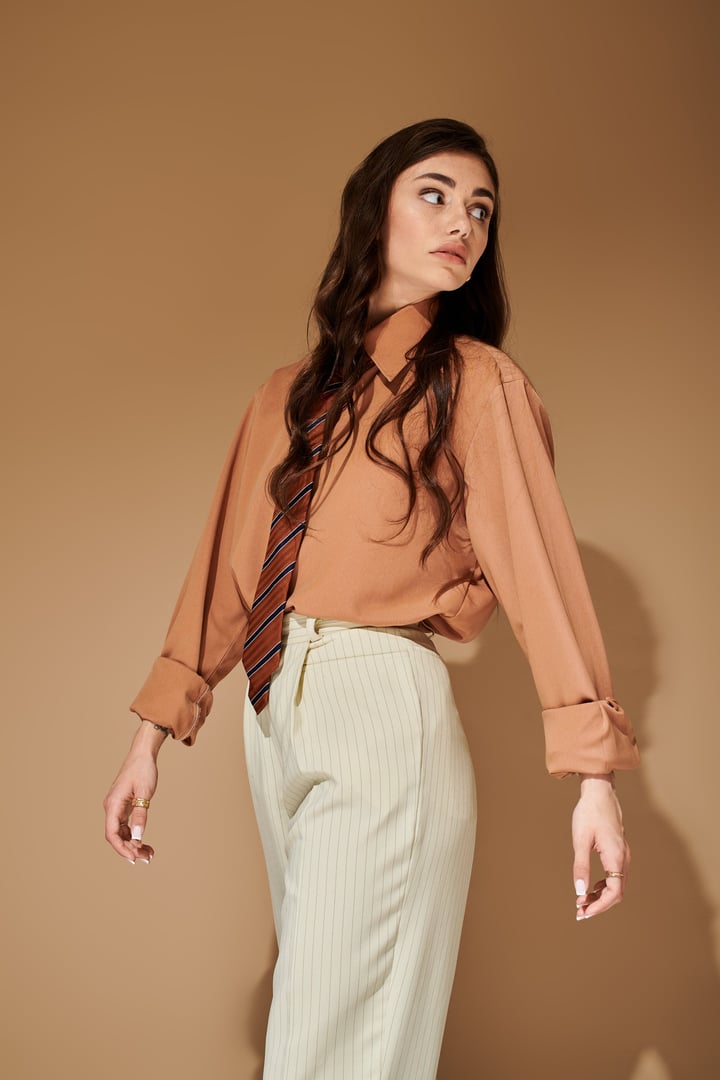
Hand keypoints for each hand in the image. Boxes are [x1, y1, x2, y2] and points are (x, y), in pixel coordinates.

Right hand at [103, 721, 165, 863]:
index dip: (121, 848)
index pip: (112, 834)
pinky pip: (126, 826)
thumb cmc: (143, 770)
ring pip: (122, 833)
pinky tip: (144, 842)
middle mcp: (112, 808)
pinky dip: (134, 835)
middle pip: (117, 836)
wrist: (143, 754)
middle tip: (147, 858)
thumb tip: (137, 837)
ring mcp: (117, 808)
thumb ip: (140, 815)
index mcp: (113, 805)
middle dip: (130, 849)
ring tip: (149, 853)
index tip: (134, 857)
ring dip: (133, 844)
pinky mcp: (124, 806)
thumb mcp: (145, 793)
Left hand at [571, 773, 630, 920]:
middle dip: (599, 904)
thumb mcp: (580, 840)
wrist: (599, 791)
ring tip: (582, 901)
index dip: (600, 906)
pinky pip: (615, 874)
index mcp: (616, 857)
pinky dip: (603, 884)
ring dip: (600, 895)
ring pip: (617, 884)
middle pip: (616, 892)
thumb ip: (580, 867)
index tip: (583, 912)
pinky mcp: (619, 849)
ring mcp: (623, 854)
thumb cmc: (588, 813)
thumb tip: (580, 892)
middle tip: (579, 911)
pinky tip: (591, 886)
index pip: (614, 893)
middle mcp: (624, 858)